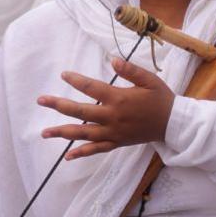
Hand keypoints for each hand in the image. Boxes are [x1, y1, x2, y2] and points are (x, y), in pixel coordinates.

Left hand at [37, 56, 174, 159]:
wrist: (174, 124)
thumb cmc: (161, 99)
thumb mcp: (149, 80)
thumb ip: (130, 70)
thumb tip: (112, 60)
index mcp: (119, 99)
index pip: (92, 88)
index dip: (77, 80)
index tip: (64, 75)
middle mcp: (112, 117)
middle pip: (80, 112)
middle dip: (59, 105)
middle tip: (41, 100)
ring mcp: (113, 132)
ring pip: (84, 133)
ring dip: (63, 133)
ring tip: (45, 132)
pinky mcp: (117, 142)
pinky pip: (97, 149)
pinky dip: (82, 153)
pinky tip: (68, 156)